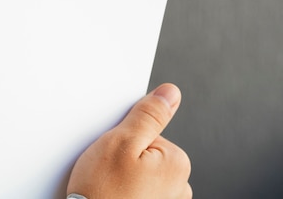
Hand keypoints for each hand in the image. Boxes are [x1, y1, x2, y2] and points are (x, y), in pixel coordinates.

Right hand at [66, 83, 191, 198]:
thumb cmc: (102, 193)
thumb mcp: (122, 141)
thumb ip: (149, 115)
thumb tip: (170, 93)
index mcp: (177, 162)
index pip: (150, 133)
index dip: (126, 138)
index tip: (114, 151)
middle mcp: (180, 187)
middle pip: (147, 154)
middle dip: (126, 157)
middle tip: (109, 170)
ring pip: (142, 175)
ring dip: (125, 176)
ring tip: (108, 185)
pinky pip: (140, 193)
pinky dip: (126, 192)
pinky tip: (113, 195)